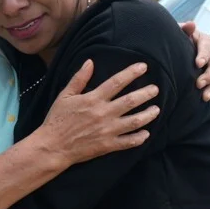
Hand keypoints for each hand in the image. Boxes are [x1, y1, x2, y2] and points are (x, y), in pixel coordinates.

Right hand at [35, 59, 159, 165]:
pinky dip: (139, 138)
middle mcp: (103, 113)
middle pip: (131, 101)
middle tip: (156, 89)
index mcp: (93, 99)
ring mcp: (107, 130)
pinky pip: (128, 142)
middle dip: (146, 93)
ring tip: (156, 109)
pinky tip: (146, 133)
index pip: (117, 82)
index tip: (143, 67)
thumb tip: (90, 61)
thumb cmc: (57, 119)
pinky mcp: (108, 145)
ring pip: (135, 121)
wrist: (53, 146)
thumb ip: (79, 79)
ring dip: (148, 115)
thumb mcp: (65, 95)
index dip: (131, 73)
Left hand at [181, 22, 209, 101]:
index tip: (198, 63)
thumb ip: (185, 30)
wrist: (184, 51)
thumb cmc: (182, 42)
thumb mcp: (182, 34)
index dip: (203, 55)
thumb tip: (191, 25)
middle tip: (198, 84)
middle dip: (209, 75)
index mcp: (207, 42)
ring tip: (205, 97)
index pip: (207, 47)